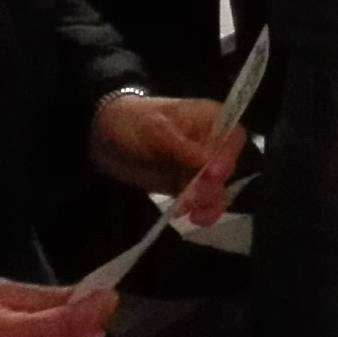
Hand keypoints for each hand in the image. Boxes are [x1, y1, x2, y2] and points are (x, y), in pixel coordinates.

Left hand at [90, 94, 239, 227]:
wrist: (104, 136)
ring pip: (217, 188)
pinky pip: (202, 200)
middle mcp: (213, 143)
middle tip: (192, 198)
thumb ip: (185, 149)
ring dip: (207, 202)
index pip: (233, 139)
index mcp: (212, 120)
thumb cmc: (134, 122)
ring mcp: (200, 166)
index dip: (227, 157)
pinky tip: (190, 216)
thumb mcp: (158, 131)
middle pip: (227, 168)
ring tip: (189, 212)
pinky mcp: (187, 185)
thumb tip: (214, 169)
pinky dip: (200, 210)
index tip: (211, 176)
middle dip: (212, 185)